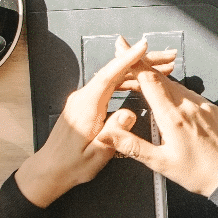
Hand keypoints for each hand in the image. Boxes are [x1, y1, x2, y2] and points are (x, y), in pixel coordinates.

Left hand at [15, 36, 176, 207]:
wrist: (49, 170)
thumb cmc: (71, 165)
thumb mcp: (96, 154)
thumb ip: (113, 133)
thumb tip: (129, 114)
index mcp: (86, 107)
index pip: (108, 76)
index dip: (127, 59)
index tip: (143, 47)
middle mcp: (83, 98)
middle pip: (115, 71)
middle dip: (142, 61)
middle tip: (168, 58)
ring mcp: (84, 99)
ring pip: (114, 76)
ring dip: (138, 70)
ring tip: (163, 68)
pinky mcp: (87, 103)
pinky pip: (110, 84)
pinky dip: (128, 80)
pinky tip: (142, 82)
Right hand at [96, 67, 217, 196]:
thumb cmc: (198, 173)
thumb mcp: (160, 162)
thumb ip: (132, 145)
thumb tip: (107, 133)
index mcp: (173, 117)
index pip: (149, 81)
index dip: (134, 63)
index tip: (123, 46)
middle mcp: (189, 105)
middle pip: (161, 79)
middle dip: (142, 69)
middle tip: (126, 62)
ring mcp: (203, 105)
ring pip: (176, 85)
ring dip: (158, 81)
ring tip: (142, 82)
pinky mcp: (213, 108)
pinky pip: (190, 94)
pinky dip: (175, 91)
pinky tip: (169, 99)